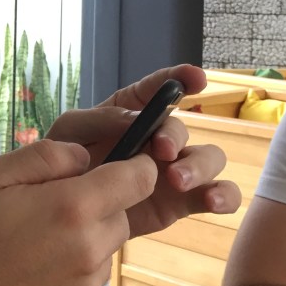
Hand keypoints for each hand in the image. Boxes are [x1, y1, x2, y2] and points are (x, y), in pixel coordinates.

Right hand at [0, 139, 156, 285]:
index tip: (116, 166)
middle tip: (45, 210)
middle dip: (96, 207)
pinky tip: (26, 278)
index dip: (134, 167)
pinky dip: (66, 278)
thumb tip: (85, 156)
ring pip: (102, 254)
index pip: (138, 179)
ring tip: (29, 247)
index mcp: (73, 208)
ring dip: (81, 244)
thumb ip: (45, 157)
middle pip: (120, 218)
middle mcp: (89, 251)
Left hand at [46, 64, 239, 237]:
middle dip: (175, 136)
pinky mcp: (180, 202)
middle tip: (161, 151)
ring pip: (209, 159)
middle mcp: (160, 137)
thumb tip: (136, 118)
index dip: (180, 79)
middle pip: (182, 129)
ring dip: (201, 166)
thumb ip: (100, 119)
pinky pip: (214, 195)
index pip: (161, 88)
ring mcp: (174, 169)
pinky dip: (225, 196)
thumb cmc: (64, 159)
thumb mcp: (71, 131)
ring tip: (178, 180)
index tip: (195, 78)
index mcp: (134, 112)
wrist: (61, 207)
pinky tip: (214, 201)